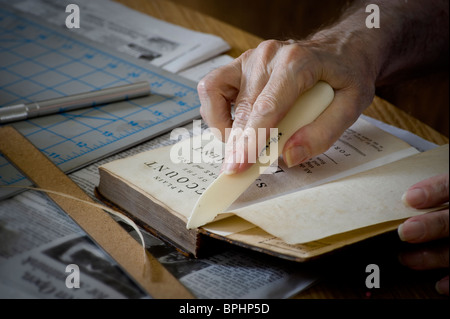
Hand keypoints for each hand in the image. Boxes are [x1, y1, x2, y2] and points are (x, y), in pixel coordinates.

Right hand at [198, 38, 376, 173]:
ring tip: (245, 142)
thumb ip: (322, 134)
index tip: (237, 166)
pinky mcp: (239, 64)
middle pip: (243, 110)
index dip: (250, 141)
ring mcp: (250, 58)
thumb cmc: (347, 74)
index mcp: (297, 63)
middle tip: (242, 169)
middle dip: (239, 145)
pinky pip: (211, 88)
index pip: (266, 109)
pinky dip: (216, 112)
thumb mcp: (352, 106)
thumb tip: (289, 156)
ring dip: (225, 128)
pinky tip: (234, 125)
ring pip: (216, 97)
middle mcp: (267, 57)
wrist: (341, 47)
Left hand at [398, 173, 448, 295]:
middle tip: (405, 231)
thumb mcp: (442, 195)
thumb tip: (402, 201)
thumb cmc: (443, 209)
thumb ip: (430, 194)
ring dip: (434, 257)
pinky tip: (438, 285)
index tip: (409, 198)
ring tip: (406, 259)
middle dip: (432, 226)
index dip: (434, 191)